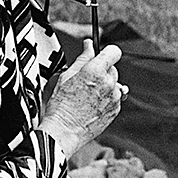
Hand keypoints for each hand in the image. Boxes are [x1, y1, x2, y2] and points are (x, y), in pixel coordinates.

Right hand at [39, 41, 126, 157]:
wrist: (64, 131)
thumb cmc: (61, 106)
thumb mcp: (66, 76)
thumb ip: (82, 58)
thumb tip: (89, 46)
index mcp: (95, 72)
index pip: (113, 51)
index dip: (106, 52)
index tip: (100, 55)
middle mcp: (109, 83)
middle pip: (112, 68)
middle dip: (102, 70)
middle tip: (86, 79)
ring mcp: (114, 97)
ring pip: (114, 83)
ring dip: (105, 85)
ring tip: (88, 94)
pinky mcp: (116, 109)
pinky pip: (115, 97)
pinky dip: (106, 98)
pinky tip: (92, 104)